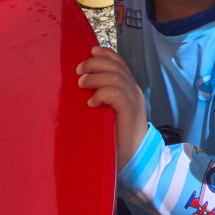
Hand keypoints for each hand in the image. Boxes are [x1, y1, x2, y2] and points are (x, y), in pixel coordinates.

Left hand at [77, 46, 147, 171]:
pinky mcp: (130, 113)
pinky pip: (116, 94)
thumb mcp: (109, 113)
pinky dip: (102, 94)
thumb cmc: (118, 139)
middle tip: (78, 71)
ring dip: (95, 78)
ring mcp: (134, 101)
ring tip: (81, 85)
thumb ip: (103, 99)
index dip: (105, 54)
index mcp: (130, 89)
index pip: (120, 63)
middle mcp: (134, 91)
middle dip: (95, 64)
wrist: (136, 162)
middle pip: (116, 67)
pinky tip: (91, 103)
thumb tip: (81, 87)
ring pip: (116, 77)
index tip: (90, 52)